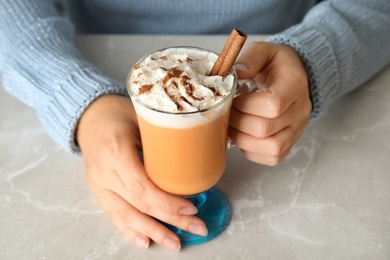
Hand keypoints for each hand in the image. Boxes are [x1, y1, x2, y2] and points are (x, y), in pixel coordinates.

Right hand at [76, 94, 206, 251]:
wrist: (90, 116)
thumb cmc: (120, 114)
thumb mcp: (143, 119)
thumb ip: (162, 141)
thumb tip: (193, 163)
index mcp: (116, 153)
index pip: (143, 188)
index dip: (168, 203)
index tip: (191, 209)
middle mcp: (104, 173)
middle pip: (139, 205)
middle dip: (169, 221)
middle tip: (196, 229)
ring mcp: (99, 185)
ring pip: (126, 216)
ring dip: (153, 232)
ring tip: (174, 244)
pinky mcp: (98, 190)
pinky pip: (113, 215)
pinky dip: (130, 230)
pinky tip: (145, 241)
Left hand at [230, 42, 311, 165]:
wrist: (295, 76)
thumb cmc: (276, 64)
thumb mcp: (265, 50)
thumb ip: (250, 57)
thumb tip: (236, 73)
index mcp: (295, 85)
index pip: (272, 104)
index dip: (245, 105)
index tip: (233, 98)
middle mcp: (300, 111)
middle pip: (266, 129)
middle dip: (238, 122)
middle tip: (227, 112)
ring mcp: (297, 130)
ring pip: (271, 149)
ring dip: (243, 140)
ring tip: (232, 126)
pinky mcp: (290, 144)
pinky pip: (272, 158)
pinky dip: (251, 151)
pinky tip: (243, 136)